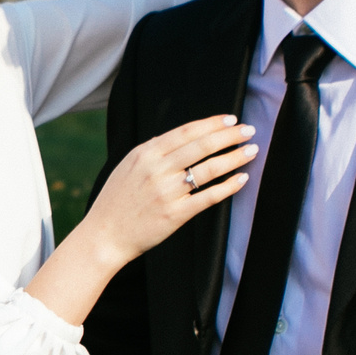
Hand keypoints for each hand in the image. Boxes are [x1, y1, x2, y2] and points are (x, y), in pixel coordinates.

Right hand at [24, 115, 254, 326]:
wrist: (104, 235)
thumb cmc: (116, 201)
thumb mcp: (127, 166)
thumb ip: (152, 151)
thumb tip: (179, 138)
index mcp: (146, 154)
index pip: (186, 132)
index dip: (212, 123)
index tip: (230, 119)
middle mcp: (157, 169)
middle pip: (202, 146)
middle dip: (229, 135)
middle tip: (248, 130)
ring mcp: (167, 192)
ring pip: (209, 168)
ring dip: (234, 157)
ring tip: (251, 151)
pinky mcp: (175, 214)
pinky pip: (208, 197)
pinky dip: (228, 187)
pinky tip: (241, 179)